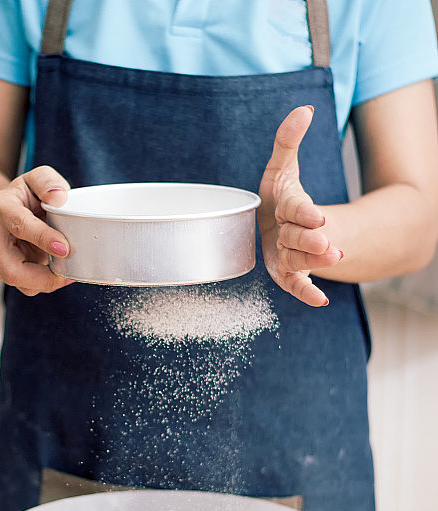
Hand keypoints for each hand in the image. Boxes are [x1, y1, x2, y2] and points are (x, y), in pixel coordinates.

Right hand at [0, 166, 72, 295]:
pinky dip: (43, 284)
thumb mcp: (37, 178)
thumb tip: (59, 198)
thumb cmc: (27, 195)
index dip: (43, 238)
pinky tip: (58, 275)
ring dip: (44, 283)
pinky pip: (24, 286)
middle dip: (42, 277)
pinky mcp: (2, 270)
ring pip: (17, 281)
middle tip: (67, 274)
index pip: (19, 225)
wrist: (7, 209)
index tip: (65, 248)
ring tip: (66, 273)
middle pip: (11, 268)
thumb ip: (48, 182)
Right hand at [258, 106, 342, 306]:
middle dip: (309, 240)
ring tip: (336, 257)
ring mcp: (281, 256)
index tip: (319, 217)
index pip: (290, 209)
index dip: (303, 213)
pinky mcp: (287, 274)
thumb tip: (304, 110)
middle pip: (293, 237)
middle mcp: (276, 233)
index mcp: (277, 207)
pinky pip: (294, 286)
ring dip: (313, 263)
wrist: (275, 227)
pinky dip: (305, 293)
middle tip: (326, 243)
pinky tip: (321, 300)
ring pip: (295, 261)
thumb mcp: (283, 168)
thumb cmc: (278, 196)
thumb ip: (288, 140)